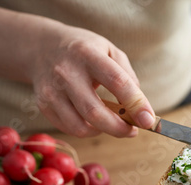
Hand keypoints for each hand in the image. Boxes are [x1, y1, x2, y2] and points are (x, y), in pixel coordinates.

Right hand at [29, 23, 154, 137]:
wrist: (41, 47)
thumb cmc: (84, 51)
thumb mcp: (109, 50)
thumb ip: (127, 75)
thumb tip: (140, 107)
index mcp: (88, 54)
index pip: (117, 82)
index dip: (135, 104)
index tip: (148, 120)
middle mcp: (66, 72)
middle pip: (95, 112)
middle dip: (119, 128)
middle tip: (132, 131)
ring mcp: (52, 91)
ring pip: (80, 127)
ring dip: (103, 132)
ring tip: (112, 124)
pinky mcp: (43, 105)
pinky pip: (69, 128)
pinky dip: (86, 130)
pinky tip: (93, 121)